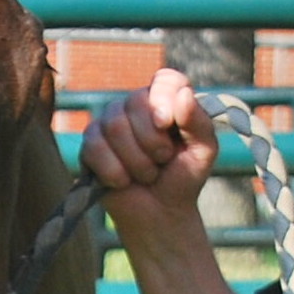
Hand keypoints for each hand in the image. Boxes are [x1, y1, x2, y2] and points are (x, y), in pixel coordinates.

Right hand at [79, 69, 218, 242]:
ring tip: (147, 174)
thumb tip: (184, 93)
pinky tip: (124, 182)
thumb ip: (198, 122)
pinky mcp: (90, 145)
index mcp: (166, 101)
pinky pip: (95, 147)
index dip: (164, 97)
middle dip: (153, 140)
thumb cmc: (183, 178)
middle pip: (135, 101)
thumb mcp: (203, 151)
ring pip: (115, 126)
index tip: (167, 124)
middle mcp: (135, 106)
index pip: (164, 79)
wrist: (160, 213)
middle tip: (162, 160)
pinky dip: (115, 171)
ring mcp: (109, 123)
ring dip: (137, 161)